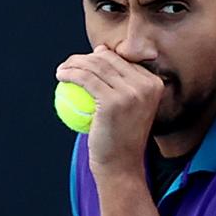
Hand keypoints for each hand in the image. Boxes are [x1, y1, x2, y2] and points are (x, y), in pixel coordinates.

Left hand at [56, 46, 163, 177]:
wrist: (122, 164)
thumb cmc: (122, 136)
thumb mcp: (131, 105)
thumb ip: (123, 81)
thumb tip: (101, 51)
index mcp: (155, 83)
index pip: (123, 60)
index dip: (100, 56)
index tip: (84, 63)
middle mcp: (147, 85)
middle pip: (109, 59)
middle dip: (85, 56)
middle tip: (69, 64)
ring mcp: (132, 93)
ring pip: (96, 66)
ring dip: (74, 63)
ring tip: (62, 70)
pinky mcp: (113, 101)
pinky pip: (85, 79)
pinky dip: (70, 74)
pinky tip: (61, 76)